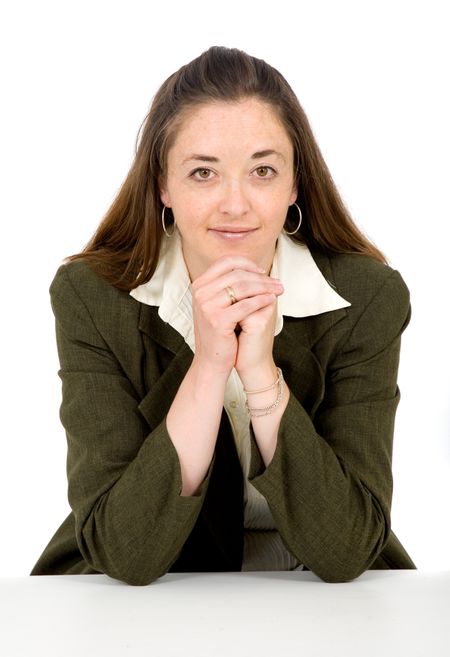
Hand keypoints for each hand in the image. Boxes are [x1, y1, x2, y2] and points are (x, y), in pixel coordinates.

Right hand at [191, 256, 282, 375]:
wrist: (211, 361)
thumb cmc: (219, 333)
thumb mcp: (217, 304)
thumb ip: (227, 286)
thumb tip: (253, 268)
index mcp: (200, 285)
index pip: (226, 262)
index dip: (247, 263)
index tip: (263, 272)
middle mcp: (200, 293)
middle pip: (237, 274)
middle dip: (261, 278)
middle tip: (277, 283)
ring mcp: (207, 306)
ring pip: (243, 287)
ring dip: (265, 287)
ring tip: (278, 291)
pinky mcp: (218, 320)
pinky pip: (246, 305)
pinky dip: (261, 300)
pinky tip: (272, 300)